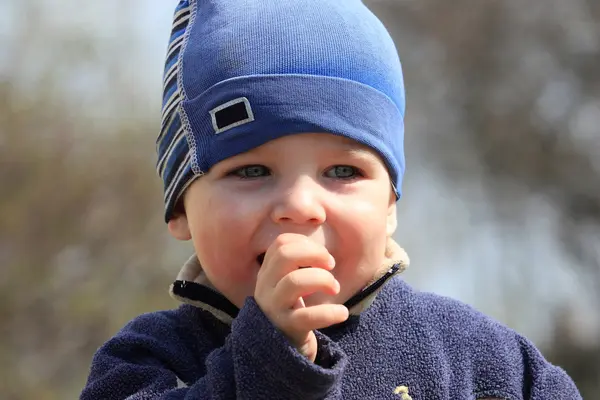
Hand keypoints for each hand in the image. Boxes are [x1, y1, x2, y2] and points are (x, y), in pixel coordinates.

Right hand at [254, 233, 348, 361]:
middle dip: (315, 254)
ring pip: (295, 281)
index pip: (281, 243)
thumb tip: (323, 239)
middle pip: (285, 255)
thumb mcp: (289, 285)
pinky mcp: (286, 330)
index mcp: (267, 273)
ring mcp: (273, 309)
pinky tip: (342, 312)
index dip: (306, 243)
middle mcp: (265, 288)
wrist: (281, 353)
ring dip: (323, 279)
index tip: (323, 256)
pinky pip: (307, 316)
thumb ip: (299, 264)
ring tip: (335, 288)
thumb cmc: (293, 312)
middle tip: (331, 266)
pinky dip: (329, 312)